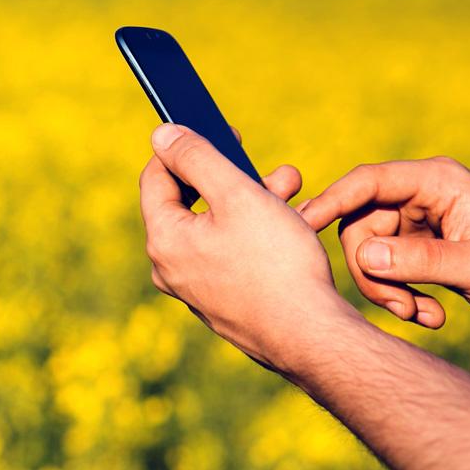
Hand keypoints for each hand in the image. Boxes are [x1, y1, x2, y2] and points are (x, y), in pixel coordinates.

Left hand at [139, 123, 357, 373]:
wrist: (312, 338)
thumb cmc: (276, 264)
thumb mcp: (237, 194)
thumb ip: (196, 158)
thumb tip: (161, 135)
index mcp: (164, 239)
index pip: (156, 177)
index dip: (185, 147)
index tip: (221, 130)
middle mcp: (171, 267)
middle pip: (192, 202)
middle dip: (233, 175)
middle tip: (271, 166)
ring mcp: (196, 289)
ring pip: (218, 227)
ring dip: (253, 200)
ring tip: (293, 188)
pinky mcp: (223, 302)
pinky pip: (231, 254)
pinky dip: (256, 232)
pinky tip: (293, 224)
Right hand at [299, 157, 469, 337]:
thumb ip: (419, 261)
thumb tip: (362, 258)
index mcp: (437, 182)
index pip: (368, 182)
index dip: (330, 202)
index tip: (301, 226)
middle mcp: (422, 195)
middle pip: (361, 225)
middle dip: (372, 272)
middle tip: (400, 309)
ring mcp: (420, 220)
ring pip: (371, 252)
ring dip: (389, 290)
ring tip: (422, 316)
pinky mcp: (420, 244)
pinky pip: (389, 267)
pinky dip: (402, 294)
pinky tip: (431, 315)